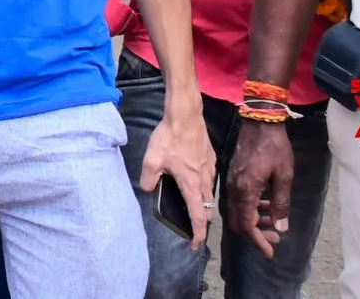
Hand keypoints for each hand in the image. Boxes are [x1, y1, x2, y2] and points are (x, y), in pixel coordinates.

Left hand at [139, 104, 215, 252]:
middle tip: (191, 224)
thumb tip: (148, 190)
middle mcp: (205, 180)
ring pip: (210, 194)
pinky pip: (210, 178)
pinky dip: (204, 186)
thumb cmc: (169, 137)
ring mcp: (210, 168)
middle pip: (207, 208)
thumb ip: (148, 179)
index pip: (198, 217)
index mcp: (192, 184)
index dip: (198, 234)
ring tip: (192, 203)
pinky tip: (194, 179)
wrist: (185, 115)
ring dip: (203, 203)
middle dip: (202, 220)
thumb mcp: (152, 159)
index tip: (195, 245)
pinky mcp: (211, 157)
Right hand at [227, 120, 293, 258]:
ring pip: (239, 210)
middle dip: (256, 234)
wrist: (260, 120)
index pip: (247, 225)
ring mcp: (232, 181)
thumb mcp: (284, 176)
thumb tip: (280, 228)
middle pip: (239, 221)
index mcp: (245, 190)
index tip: (270, 252)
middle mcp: (234, 188)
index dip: (258, 241)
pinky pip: (240, 199)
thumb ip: (281, 203)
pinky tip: (268, 203)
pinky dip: (252, 207)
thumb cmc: (274, 147)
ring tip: (275, 221)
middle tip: (275, 238)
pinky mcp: (234, 174)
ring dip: (255, 220)